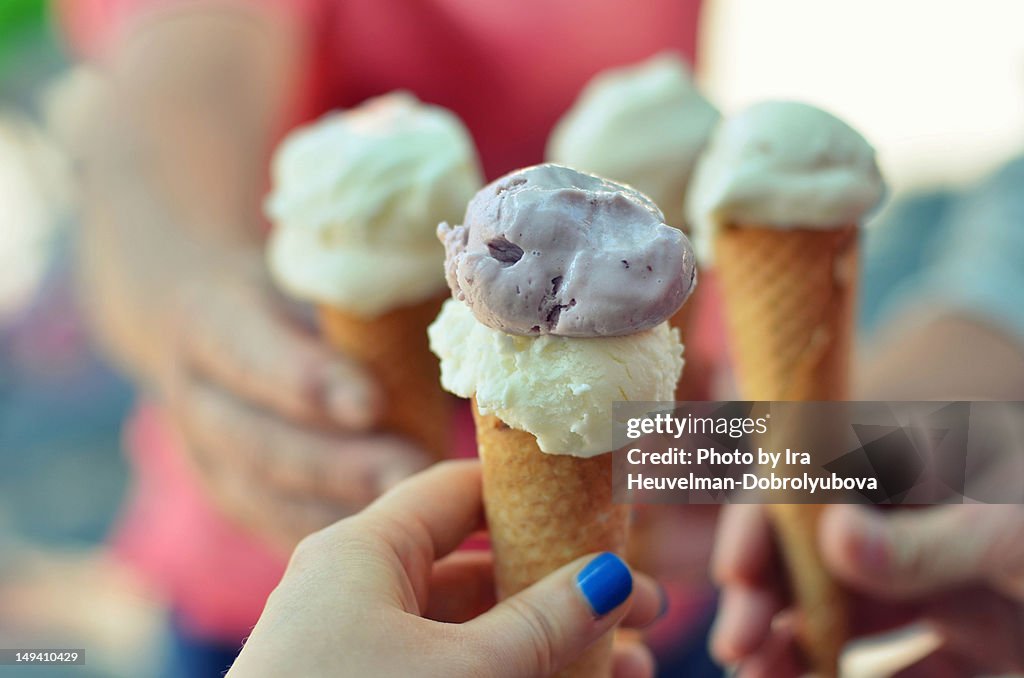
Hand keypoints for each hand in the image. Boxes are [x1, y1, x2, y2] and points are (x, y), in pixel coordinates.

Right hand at [165, 260, 430, 551]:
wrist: (211, 328)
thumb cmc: (290, 292)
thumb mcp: (312, 274)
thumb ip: (367, 293)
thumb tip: (463, 299)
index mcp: (208, 319)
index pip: (249, 353)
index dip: (308, 380)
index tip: (371, 403)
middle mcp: (197, 398)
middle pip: (261, 443)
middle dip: (341, 465)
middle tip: (415, 477)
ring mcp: (206, 460)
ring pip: (267, 499)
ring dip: (345, 512)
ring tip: (420, 523)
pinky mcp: (233, 500)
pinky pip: (279, 531)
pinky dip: (332, 549)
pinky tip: (390, 557)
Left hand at [228, 461, 664, 677]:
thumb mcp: (464, 673)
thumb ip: (543, 624)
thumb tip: (615, 579)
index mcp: (364, 551)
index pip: (460, 491)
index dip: (535, 493)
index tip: (605, 509)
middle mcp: (358, 590)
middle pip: (480, 567)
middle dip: (564, 591)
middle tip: (645, 611)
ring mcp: (360, 649)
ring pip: (472, 630)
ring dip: (549, 644)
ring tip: (637, 671)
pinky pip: (451, 669)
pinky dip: (510, 675)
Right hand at [710, 504, 1023, 675]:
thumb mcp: (1012, 538)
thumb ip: (926, 541)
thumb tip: (832, 533)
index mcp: (920, 467)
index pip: (817, 477)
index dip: (766, 519)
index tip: (734, 571)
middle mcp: (917, 520)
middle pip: (814, 552)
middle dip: (767, 597)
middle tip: (735, 646)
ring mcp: (942, 580)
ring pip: (846, 612)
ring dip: (796, 646)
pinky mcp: (975, 636)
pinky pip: (910, 666)